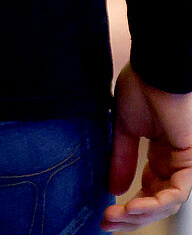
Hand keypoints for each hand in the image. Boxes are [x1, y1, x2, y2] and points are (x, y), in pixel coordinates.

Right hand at [104, 65, 191, 230]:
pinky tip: (135, 205)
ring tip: (117, 216)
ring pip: (169, 201)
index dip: (128, 205)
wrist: (153, 70)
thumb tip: (114, 187)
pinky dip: (156, 202)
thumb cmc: (141, 88)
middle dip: (132, 216)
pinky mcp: (191, 159)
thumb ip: (121, 159)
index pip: (149, 190)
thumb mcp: (123, 129)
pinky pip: (178, 190)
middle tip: (109, 223)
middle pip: (159, 201)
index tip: (105, 213)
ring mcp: (186, 162)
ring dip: (141, 213)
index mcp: (162, 155)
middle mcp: (176, 162)